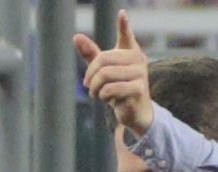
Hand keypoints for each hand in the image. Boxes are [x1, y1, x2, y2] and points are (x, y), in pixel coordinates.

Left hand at [74, 10, 152, 136]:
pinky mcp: (139, 89)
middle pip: (104, 59)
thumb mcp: (103, 71)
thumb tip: (76, 36)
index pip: (126, 35)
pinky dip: (102, 95)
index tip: (121, 13)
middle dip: (91, 74)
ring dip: (95, 87)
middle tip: (87, 85)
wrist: (134, 112)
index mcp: (130, 51)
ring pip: (105, 74)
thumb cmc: (118, 88)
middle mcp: (138, 59)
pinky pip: (111, 88)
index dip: (124, 25)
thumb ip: (91, 55)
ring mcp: (141, 73)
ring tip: (95, 93)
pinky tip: (105, 99)